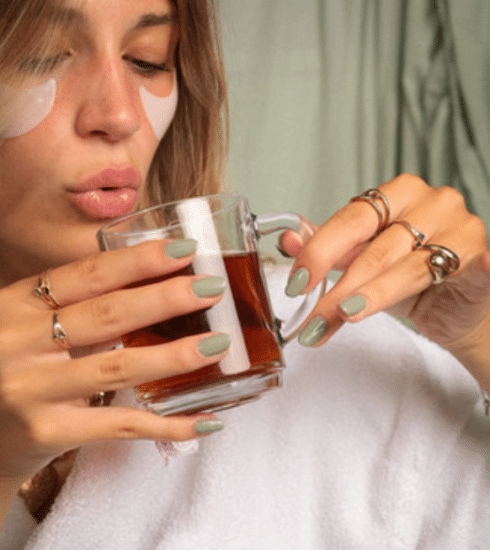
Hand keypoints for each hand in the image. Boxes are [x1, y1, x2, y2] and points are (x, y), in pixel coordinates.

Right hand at [0, 240, 227, 486]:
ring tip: (218, 344)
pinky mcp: (46, 432)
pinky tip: (205, 418)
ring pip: (118, 366)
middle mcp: (19, 342)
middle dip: (166, 299)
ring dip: (176, 355)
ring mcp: (32, 390)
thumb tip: (154, 282)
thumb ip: (75, 304)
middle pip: (107, 314)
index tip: (184, 250)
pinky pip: (120, 425)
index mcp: (17, 304)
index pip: (87, 274)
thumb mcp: (27, 322)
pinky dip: (168, 423)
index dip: (139, 261)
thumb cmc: (12, 365)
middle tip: (211, 289)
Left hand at [282, 174, 489, 386]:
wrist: (454, 305)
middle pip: (376, 248)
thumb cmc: (408, 277)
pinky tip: (443, 285)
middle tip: (315, 317)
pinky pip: (463, 267)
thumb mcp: (362, 261)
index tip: (297, 282)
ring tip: (344, 317)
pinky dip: (452, 275)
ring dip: (371, 297)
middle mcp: (430, 202)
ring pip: (408, 266)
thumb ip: (328, 249)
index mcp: (396, 195)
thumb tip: (288, 240)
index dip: (320, 251)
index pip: (351, 219)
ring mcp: (460, 226)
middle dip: (339, 288)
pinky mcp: (480, 255)